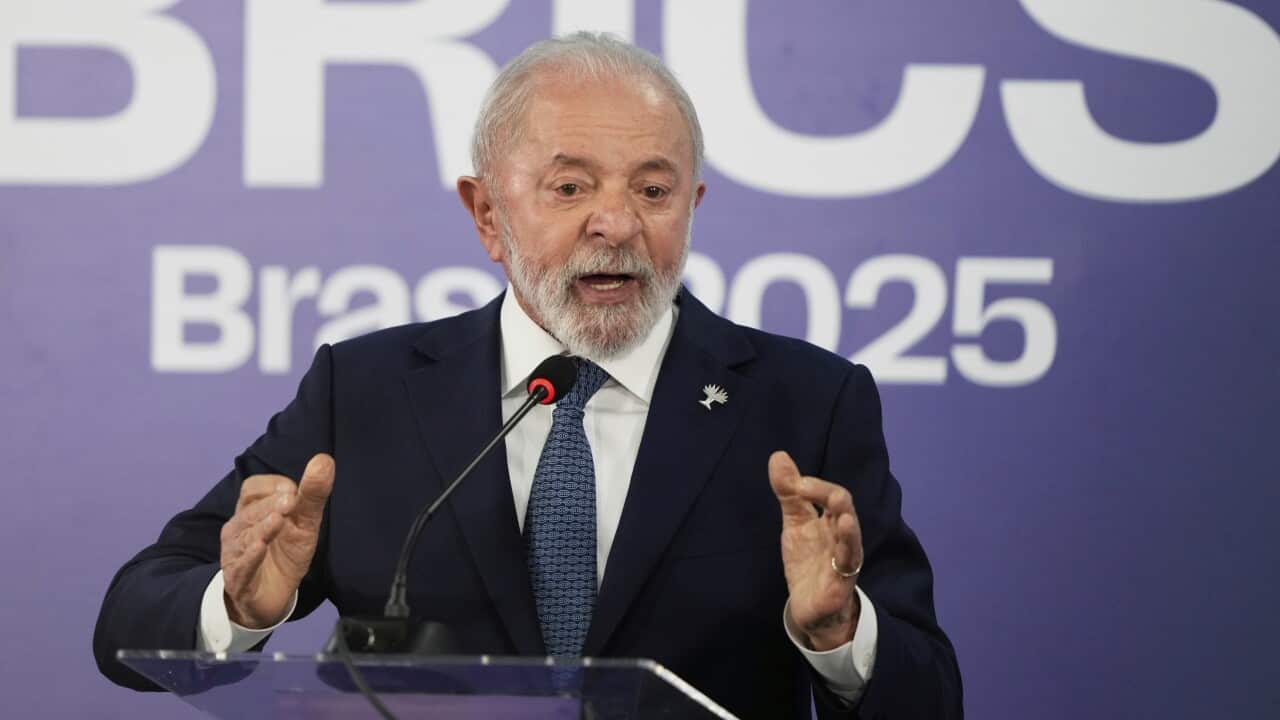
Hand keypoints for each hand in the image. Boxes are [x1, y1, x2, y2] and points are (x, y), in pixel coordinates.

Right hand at [220, 453, 333, 628]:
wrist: (272, 597)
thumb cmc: (286, 552)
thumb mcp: (304, 522)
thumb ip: (313, 493)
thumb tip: (324, 459)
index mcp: (251, 510)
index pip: (252, 488)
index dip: (272, 486)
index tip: (294, 491)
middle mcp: (238, 529)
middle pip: (250, 511)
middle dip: (270, 505)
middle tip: (291, 502)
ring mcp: (235, 554)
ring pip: (244, 537)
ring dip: (262, 529)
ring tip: (278, 521)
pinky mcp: (238, 580)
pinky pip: (241, 566)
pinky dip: (250, 557)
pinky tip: (259, 548)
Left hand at [768, 450, 863, 650]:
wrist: (810, 608)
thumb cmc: (808, 562)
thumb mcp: (795, 524)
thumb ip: (789, 493)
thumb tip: (778, 455)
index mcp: (832, 522)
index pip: (832, 496)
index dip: (816, 487)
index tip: (794, 483)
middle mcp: (842, 538)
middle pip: (845, 512)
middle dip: (832, 498)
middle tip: (808, 487)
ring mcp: (844, 563)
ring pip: (852, 543)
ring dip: (848, 530)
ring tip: (844, 516)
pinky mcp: (840, 587)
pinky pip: (846, 572)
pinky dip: (845, 561)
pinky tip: (842, 552)